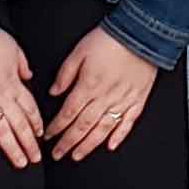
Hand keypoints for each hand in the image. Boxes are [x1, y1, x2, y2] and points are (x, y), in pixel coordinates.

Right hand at [0, 31, 40, 167]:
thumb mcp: (12, 46)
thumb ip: (22, 63)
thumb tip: (28, 74)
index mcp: (13, 82)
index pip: (29, 107)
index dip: (36, 122)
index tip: (40, 134)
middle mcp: (1, 96)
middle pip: (20, 124)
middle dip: (29, 143)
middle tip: (35, 158)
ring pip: (2, 131)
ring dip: (12, 149)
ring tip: (20, 163)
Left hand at [45, 28, 160, 161]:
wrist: (140, 33)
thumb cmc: (110, 39)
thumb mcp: (79, 51)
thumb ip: (65, 74)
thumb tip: (54, 91)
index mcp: (88, 85)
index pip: (68, 113)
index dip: (56, 128)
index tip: (48, 136)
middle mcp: (105, 96)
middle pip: (83, 126)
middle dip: (68, 142)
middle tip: (58, 154)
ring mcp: (123, 100)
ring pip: (103, 129)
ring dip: (89, 145)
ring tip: (78, 155)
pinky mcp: (138, 100)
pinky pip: (128, 123)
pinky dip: (119, 136)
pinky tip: (110, 146)